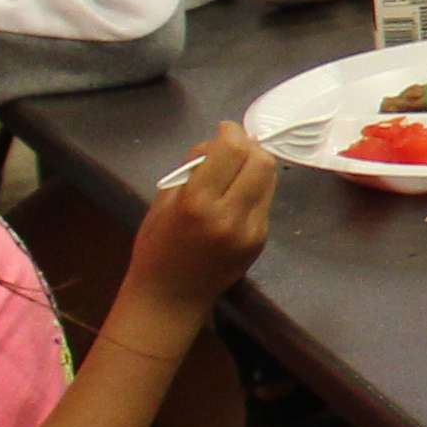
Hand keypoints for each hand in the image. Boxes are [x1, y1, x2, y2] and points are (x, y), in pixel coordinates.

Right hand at [125, 128, 275, 312]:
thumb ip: (193, 169)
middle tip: (233, 147)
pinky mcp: (261, 240)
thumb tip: (218, 142)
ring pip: (269, 178)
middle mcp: (230, 215)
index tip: (224, 129)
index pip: (232, 150)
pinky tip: (236, 194)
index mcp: (197, 203)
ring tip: (234, 169)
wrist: (170, 298)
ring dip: (255, 165)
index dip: (231, 132)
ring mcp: (250, 230)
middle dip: (249, 146)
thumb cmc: (156, 248)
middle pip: (261, 161)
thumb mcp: (163, 201)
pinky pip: (265, 200)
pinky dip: (254, 188)